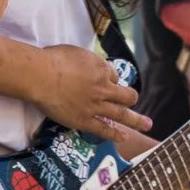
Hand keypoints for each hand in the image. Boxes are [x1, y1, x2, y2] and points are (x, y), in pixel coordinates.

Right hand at [34, 45, 152, 143]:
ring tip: (147, 125)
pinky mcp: (85, 120)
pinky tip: (124, 137)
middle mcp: (103, 88)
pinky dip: (115, 134)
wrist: (42, 76)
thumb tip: (90, 66)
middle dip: (131, 98)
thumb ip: (88, 61)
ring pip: (122, 114)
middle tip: (134, 100)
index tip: (105, 81)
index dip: (110, 78)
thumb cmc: (54, 60)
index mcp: (101, 69)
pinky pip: (104, 129)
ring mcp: (96, 106)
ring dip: (136, 120)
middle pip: (126, 95)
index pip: (114, 75)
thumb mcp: (77, 52)